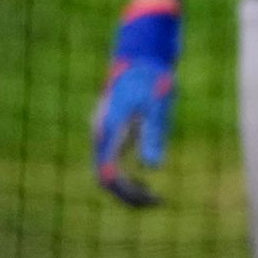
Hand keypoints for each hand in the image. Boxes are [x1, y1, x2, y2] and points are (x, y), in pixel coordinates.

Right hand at [93, 0, 180, 207]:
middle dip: (128, 195)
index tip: (151, 199)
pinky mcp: (109, 131)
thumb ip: (153, 135)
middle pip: (104, 177)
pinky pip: (110, 162)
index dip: (127, 192)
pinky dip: (126, 175)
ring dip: (126, 187)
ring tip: (154, 197)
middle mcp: (100, 134)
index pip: (108, 175)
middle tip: (157, 202)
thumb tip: (152, 167)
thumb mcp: (157, 107)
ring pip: (106, 171)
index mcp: (108, 130)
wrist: (141, 55)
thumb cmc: (152, 79)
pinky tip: (145, 178)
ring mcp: (102, 133)